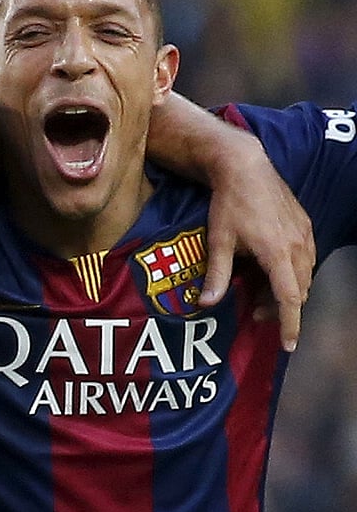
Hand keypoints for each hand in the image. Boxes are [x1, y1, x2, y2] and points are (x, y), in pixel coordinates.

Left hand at [198, 140, 313, 351]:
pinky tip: (273, 272)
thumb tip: (206, 303)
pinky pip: (306, 259)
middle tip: (255, 313)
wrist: (245, 167)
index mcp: (278, 254)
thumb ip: (217, 274)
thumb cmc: (228, 203)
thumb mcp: (218, 240)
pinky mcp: (305, 226)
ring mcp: (305, 235)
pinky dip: (293, 273)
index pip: (290, 299)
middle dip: (281, 308)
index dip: (289, 324)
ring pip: (304, 276)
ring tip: (261, 294)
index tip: (288, 344)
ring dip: (288, 291)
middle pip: (299, 291)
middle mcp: (298, 246)